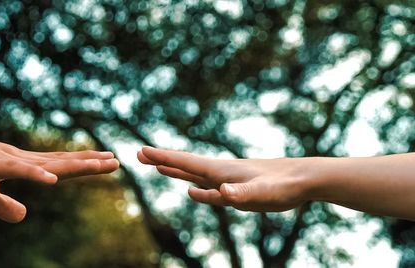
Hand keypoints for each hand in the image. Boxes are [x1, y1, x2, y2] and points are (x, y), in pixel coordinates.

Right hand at [0, 120, 118, 222]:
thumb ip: (3, 205)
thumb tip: (23, 217)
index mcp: (18, 165)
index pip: (56, 166)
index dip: (81, 165)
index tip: (104, 163)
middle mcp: (18, 159)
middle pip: (59, 162)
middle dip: (88, 163)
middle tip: (116, 161)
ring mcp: (5, 161)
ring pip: (46, 164)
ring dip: (73, 165)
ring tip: (100, 163)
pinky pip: (16, 171)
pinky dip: (35, 176)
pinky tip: (53, 180)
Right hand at [138, 146, 309, 211]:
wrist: (303, 178)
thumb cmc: (283, 186)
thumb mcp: (262, 193)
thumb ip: (241, 194)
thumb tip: (221, 193)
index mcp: (220, 172)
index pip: (185, 163)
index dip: (162, 157)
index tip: (141, 150)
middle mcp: (220, 172)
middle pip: (184, 165)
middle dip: (162, 160)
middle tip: (139, 155)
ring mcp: (227, 179)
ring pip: (194, 174)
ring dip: (175, 170)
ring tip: (159, 166)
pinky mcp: (236, 187)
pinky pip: (208, 185)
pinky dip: (194, 184)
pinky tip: (192, 189)